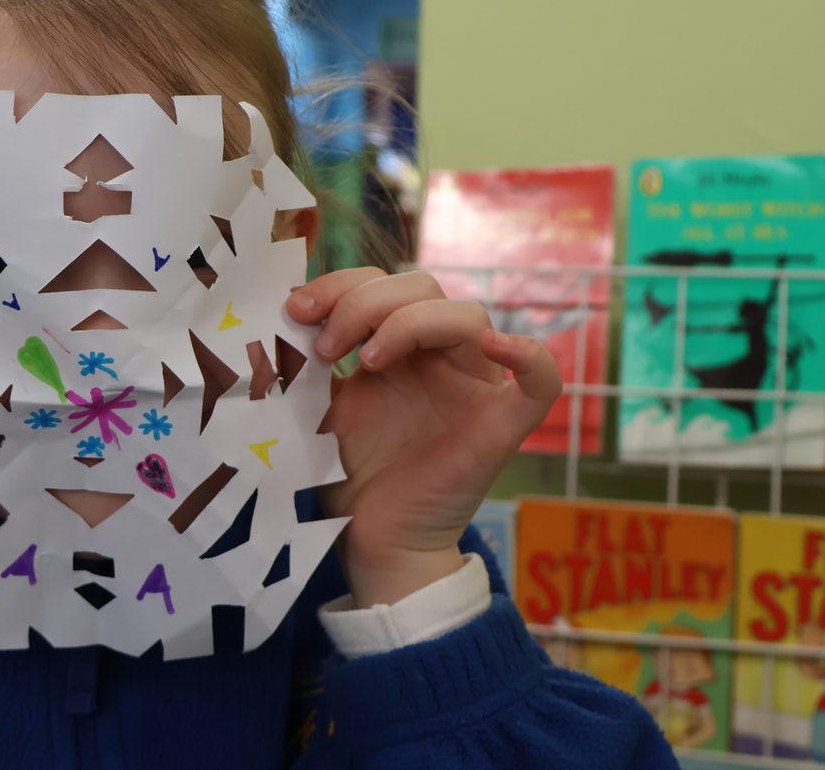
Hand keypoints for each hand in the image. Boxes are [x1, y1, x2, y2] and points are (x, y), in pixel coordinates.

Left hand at [287, 269, 560, 607]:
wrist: (371, 541)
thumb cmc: (351, 474)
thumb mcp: (322, 402)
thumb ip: (314, 359)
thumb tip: (283, 313)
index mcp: (400, 347)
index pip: (382, 283)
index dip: (340, 285)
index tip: (294, 310)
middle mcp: (442, 358)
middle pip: (422, 288)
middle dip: (364, 302)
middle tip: (324, 347)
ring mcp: (475, 389)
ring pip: (467, 315)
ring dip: (409, 322)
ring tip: (364, 360)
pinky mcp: (501, 427)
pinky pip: (541, 383)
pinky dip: (528, 356)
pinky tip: (496, 346)